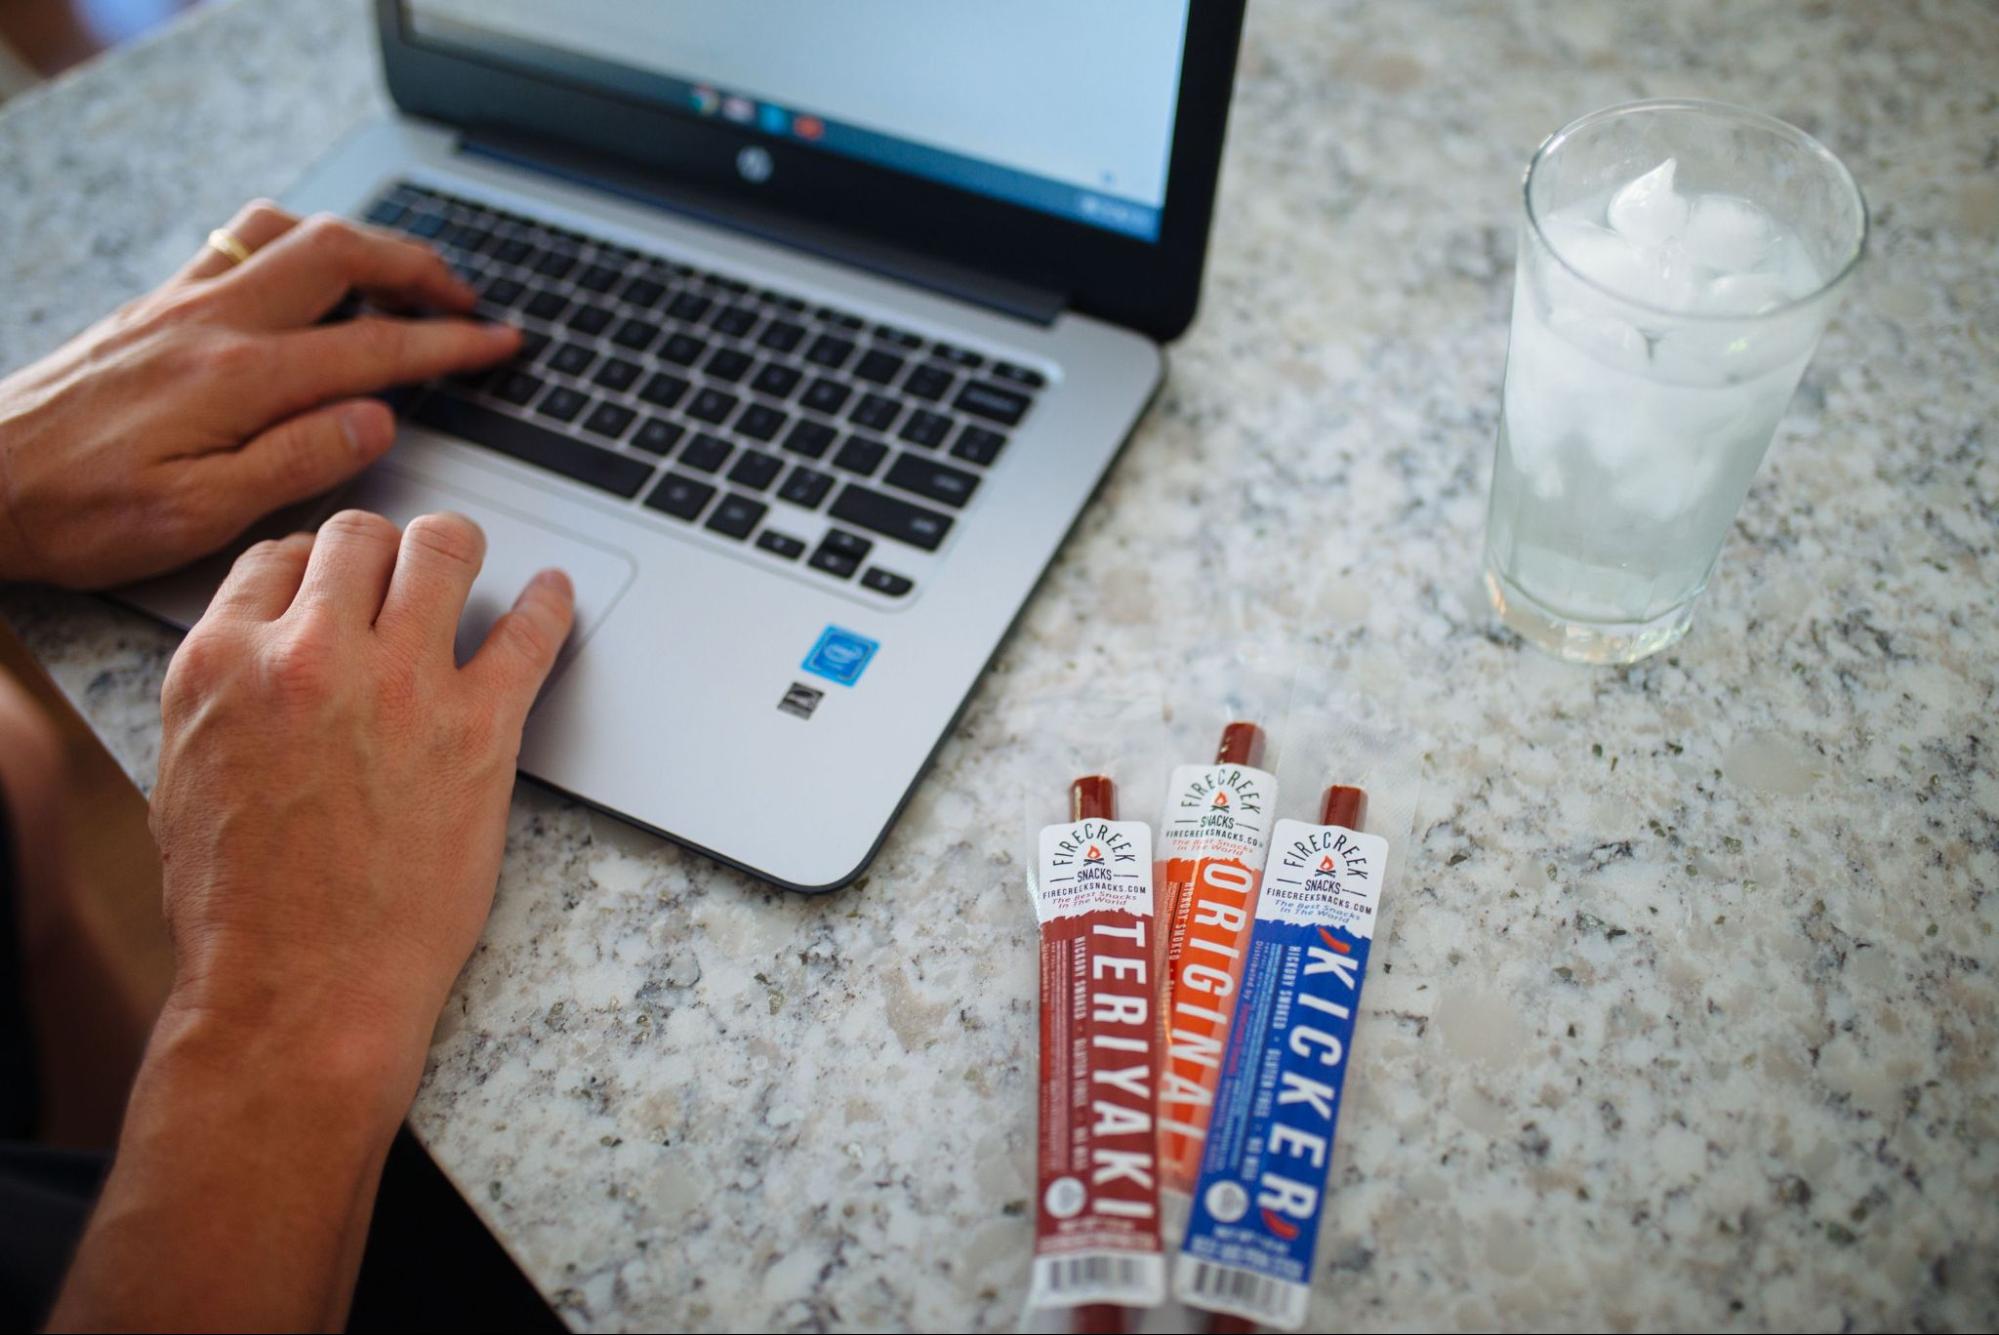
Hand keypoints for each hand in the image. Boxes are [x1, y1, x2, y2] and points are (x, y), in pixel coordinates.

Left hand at [0, 200, 519, 588]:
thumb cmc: (76, 511)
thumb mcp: (199, 515)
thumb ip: (297, 460)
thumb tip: (378, 420)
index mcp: (239, 378)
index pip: (375, 347)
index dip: (449, 343)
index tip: (498, 342)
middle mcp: (213, 322)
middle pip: (341, 255)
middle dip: (420, 268)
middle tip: (468, 298)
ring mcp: (181, 303)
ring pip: (289, 232)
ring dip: (360, 243)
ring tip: (401, 275)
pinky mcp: (155, 306)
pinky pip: (239, 241)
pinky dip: (295, 240)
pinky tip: (306, 273)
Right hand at [47, 512, 571, 1332]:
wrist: (299, 992)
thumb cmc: (240, 912)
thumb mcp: (186, 777)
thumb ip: (227, 697)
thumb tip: (262, 658)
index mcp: (225, 663)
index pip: (277, 559)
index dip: (313, 566)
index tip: (336, 578)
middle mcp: (312, 654)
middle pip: (359, 538)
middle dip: (380, 550)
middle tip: (401, 570)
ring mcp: (403, 685)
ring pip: (441, 551)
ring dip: (455, 549)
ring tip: (466, 558)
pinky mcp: (481, 727)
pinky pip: (530, 633)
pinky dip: (551, 605)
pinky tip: (557, 594)